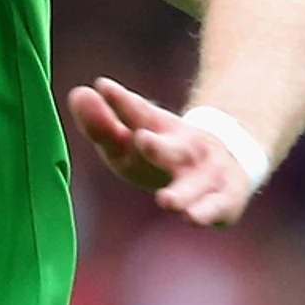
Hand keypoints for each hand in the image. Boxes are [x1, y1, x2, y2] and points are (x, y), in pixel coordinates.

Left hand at [66, 76, 253, 227]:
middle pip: (172, 147)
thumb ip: (100, 123)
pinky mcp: (225, 197)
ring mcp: (208, 171)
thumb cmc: (157, 152)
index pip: (137, 113)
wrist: (221, 163)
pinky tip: (192, 217)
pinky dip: (207, 212)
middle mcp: (186, 146)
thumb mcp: (126, 139)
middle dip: (158, 146)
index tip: (103, 87)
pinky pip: (217, 206)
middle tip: (142, 140)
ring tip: (165, 201)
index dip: (121, 102)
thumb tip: (78, 94)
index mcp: (158, 129)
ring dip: (182, 191)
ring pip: (195, 181)